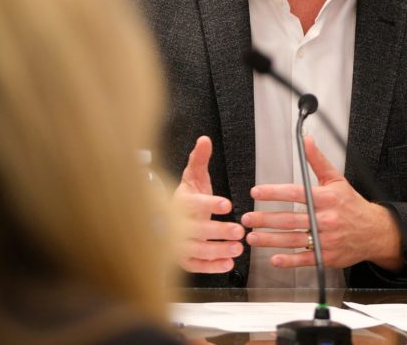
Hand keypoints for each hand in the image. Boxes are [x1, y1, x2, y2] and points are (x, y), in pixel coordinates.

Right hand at [172, 135, 244, 272]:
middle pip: (196, 230)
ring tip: (238, 248)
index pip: (194, 204)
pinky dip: (212, 267)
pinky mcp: (183, 259)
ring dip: (218, 250)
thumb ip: (200, 159)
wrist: (167, 220)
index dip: (210, 205)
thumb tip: (205, 139)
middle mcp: (177, 224)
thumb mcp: (194, 176)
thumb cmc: (187, 198)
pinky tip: (228, 264)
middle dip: (219, 232)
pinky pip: (196, 265)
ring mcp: (178, 243)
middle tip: (239, 231)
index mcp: (181, 202)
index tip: (227, 205)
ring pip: (197, 250)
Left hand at [241, 136, 402, 270]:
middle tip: (248, 218)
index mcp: (327, 198)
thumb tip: (306, 141)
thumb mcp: (337, 179)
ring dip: (270, 240)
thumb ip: (318, 160)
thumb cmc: (352, 205)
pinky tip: (275, 259)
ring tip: (252, 237)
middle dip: (266, 219)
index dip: (274, 192)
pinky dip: (289, 261)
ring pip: (294, 239)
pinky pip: (305, 259)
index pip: (296, 193)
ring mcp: (327, 239)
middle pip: (291, 218)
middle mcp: (326, 219)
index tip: (257, 192)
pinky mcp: (327, 256)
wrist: (374, 232)